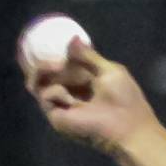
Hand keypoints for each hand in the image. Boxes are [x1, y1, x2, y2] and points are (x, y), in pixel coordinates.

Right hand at [21, 37, 159, 155]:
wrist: (127, 128)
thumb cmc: (125, 100)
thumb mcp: (110, 71)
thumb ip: (89, 56)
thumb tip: (72, 38)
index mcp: (85, 81)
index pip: (62, 65)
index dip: (52, 54)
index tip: (45, 41)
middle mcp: (71, 91)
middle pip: (45, 72)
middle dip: (44, 60)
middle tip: (54, 57)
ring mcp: (62, 104)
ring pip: (38, 82)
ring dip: (43, 69)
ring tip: (56, 65)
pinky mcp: (56, 116)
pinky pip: (45, 95)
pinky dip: (55, 92)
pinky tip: (69, 97)